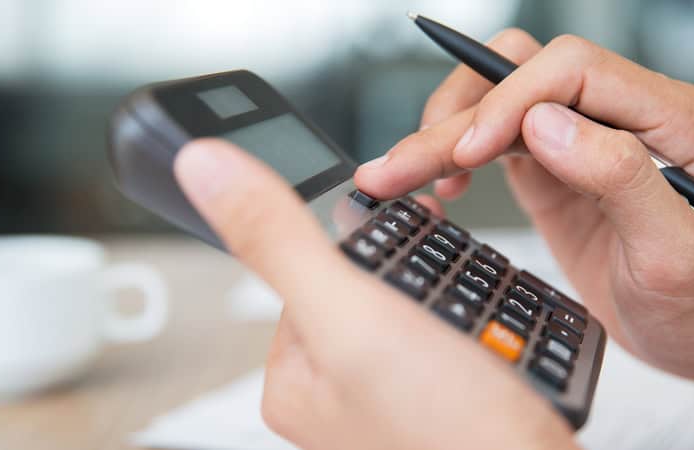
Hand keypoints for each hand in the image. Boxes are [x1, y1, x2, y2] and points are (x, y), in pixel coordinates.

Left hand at [173, 139, 578, 449]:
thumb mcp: (351, 317)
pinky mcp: (436, 403)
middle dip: (410, 271)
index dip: (359, 242)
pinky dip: (471, 322)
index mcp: (293, 378)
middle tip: (445, 280)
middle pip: (365, 285)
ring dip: (447, 296)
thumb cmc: (452, 435)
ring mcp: (388, 400)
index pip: (307, 269)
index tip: (399, 228)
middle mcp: (334, 394)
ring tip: (474, 320)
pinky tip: (489, 338)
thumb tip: (204, 167)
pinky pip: (448, 335)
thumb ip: (281, 242)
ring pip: (413, 306)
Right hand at [354, 30, 693, 396]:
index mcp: (667, 116)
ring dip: (442, 132)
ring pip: (496, 99)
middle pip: (520, 76)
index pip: (571, 70)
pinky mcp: (552, 166)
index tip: (468, 154)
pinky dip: (453, 155)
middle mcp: (621, 112)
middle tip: (398, 169)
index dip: (509, 101)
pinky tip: (439, 188)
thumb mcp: (674, 252)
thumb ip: (620, 176)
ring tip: (399, 176)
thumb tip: (543, 124)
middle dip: (454, 119)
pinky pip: (491, 138)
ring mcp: (581, 137)